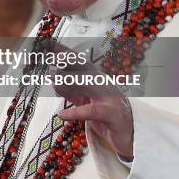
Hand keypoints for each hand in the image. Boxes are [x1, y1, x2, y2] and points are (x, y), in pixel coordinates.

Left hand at [49, 41, 134, 157]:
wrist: (131, 134)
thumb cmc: (106, 114)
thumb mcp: (84, 100)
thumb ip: (70, 89)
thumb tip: (52, 76)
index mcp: (96, 78)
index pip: (78, 61)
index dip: (63, 51)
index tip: (47, 43)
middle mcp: (102, 83)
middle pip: (83, 67)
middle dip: (67, 59)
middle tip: (50, 57)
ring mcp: (109, 97)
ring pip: (87, 84)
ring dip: (69, 81)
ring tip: (53, 79)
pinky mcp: (111, 114)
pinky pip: (92, 110)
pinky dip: (76, 112)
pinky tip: (62, 114)